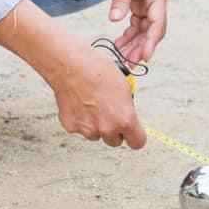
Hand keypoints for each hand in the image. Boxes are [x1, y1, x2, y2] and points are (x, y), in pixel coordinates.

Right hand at [0, 0, 145, 148]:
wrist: (72, 66)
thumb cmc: (98, 70)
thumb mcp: (124, 86)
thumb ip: (127, 107)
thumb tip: (127, 114)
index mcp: (124, 119)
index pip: (137, 142)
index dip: (135, 137)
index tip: (133, 134)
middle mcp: (107, 128)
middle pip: (115, 141)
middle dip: (114, 130)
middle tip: (109, 112)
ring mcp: (88, 130)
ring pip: (96, 134)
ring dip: (96, 125)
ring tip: (93, 103)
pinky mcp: (72, 127)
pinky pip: (80, 128)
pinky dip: (81, 120)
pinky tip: (80, 103)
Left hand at [107, 0, 168, 65]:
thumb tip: (115, 21)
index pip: (158, 22)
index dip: (152, 41)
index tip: (145, 57)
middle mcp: (157, 0)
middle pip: (153, 29)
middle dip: (142, 46)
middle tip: (129, 63)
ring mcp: (149, 2)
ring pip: (145, 29)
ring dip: (135, 43)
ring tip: (122, 57)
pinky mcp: (140, 3)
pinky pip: (137, 23)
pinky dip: (129, 34)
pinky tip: (119, 43)